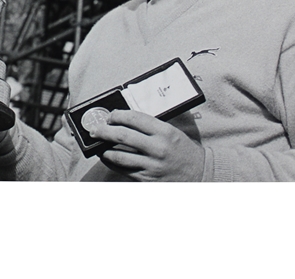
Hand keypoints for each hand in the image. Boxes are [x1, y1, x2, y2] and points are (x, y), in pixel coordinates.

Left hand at [89, 109, 204, 181]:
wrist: (199, 174)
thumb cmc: (183, 150)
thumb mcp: (171, 131)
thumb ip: (150, 126)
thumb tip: (125, 119)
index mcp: (164, 131)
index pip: (134, 118)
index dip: (117, 115)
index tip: (110, 115)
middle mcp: (157, 148)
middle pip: (122, 136)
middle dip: (104, 131)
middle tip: (95, 129)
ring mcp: (151, 165)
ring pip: (118, 155)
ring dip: (104, 149)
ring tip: (98, 144)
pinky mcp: (146, 179)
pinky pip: (123, 170)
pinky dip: (112, 162)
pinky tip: (107, 157)